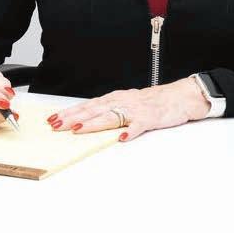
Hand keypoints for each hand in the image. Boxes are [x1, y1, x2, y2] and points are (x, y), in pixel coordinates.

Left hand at [45, 77, 210, 141]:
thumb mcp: (127, 103)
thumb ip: (110, 111)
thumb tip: (87, 120)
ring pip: (111, 116)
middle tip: (57, 124)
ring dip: (94, 123)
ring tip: (78, 129)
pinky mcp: (150, 118)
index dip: (70, 111)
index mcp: (115, 98)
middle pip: (94, 109)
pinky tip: (122, 137)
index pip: (88, 105)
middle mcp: (122, 101)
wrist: (180, 96)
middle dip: (73, 117)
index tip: (54, 118)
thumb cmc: (153, 101)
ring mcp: (135, 109)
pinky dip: (131, 130)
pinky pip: (139, 125)